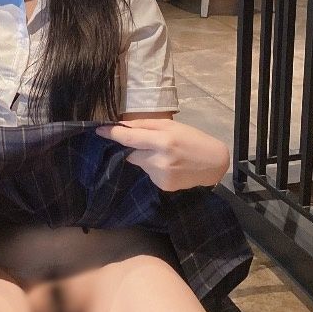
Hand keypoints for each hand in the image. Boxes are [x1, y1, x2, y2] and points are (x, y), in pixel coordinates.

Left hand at [95, 118, 229, 191]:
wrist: (213, 163)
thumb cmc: (192, 139)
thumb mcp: (171, 126)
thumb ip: (145, 126)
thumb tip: (122, 125)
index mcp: (162, 140)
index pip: (129, 138)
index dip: (112, 134)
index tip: (99, 130)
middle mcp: (159, 160)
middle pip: (130, 153)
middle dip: (132, 148)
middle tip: (146, 142)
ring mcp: (160, 176)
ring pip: (139, 164)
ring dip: (144, 158)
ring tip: (164, 154)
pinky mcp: (163, 186)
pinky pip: (149, 174)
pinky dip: (153, 168)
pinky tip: (168, 166)